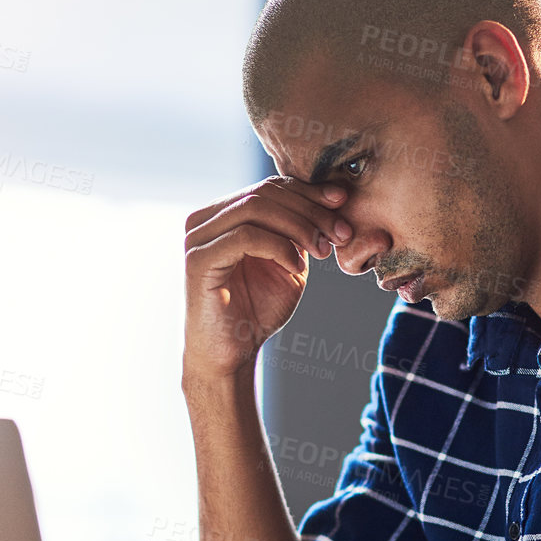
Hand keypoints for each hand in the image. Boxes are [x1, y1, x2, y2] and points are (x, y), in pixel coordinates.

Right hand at [183, 177, 350, 380]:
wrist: (232, 353)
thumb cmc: (258, 310)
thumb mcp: (289, 262)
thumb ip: (300, 230)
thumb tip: (333, 196)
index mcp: (223, 215)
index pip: (269, 187)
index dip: (309, 191)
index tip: (343, 202)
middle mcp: (205, 220)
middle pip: (264, 193)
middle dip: (310, 209)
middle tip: (340, 232)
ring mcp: (198, 237)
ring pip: (255, 208)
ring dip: (298, 226)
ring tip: (323, 250)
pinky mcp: (198, 259)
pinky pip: (245, 236)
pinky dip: (279, 247)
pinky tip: (296, 267)